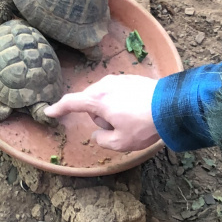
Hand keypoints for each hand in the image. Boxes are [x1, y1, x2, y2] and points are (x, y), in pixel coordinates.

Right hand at [44, 75, 159, 151]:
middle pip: (91, 103)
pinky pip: (118, 93)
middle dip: (99, 117)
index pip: (71, 103)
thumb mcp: (120, 143)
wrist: (172, 106)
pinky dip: (123, 103)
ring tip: (132, 120)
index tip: (49, 111)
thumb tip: (98, 134)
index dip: (58, 109)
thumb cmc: (144, 125)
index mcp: (97, 100)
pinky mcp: (131, 78)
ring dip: (112, 110)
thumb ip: (102, 140)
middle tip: (118, 128)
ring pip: (105, 98)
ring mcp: (119, 79)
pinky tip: (139, 111)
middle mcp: (105, 85)